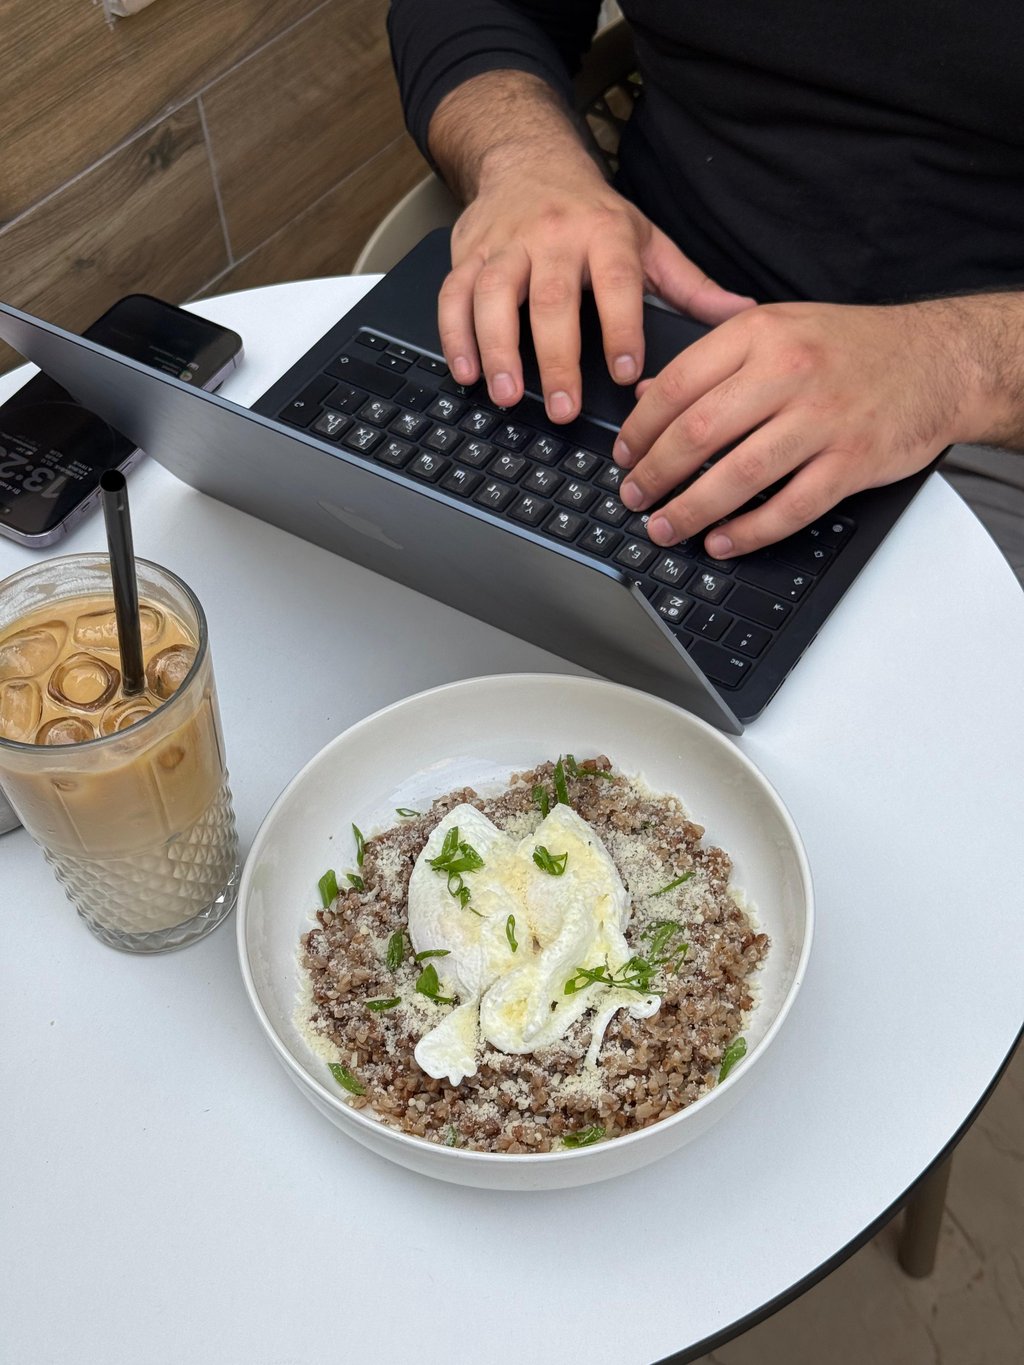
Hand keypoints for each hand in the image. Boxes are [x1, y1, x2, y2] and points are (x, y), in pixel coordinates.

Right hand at [439, 152, 754, 422]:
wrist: (527, 156)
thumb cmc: (591, 211)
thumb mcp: (646, 238)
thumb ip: (688, 285)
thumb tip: (740, 314)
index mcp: (604, 233)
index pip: (616, 282)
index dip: (621, 328)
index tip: (625, 373)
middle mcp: (552, 236)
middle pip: (551, 299)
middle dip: (555, 358)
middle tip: (563, 408)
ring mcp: (505, 244)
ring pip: (494, 295)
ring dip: (497, 348)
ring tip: (505, 394)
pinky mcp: (468, 253)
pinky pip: (454, 295)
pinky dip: (455, 335)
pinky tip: (466, 372)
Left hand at [614, 301, 973, 555]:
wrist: (939, 359)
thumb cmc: (853, 347)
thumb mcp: (778, 328)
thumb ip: (713, 359)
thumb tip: (647, 396)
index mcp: (761, 334)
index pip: (677, 384)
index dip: (639, 429)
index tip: (623, 455)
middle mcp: (790, 372)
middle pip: (698, 433)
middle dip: (654, 474)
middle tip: (633, 498)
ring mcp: (823, 419)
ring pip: (738, 476)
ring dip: (691, 509)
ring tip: (665, 527)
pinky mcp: (852, 462)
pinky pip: (790, 508)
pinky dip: (750, 532)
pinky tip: (723, 543)